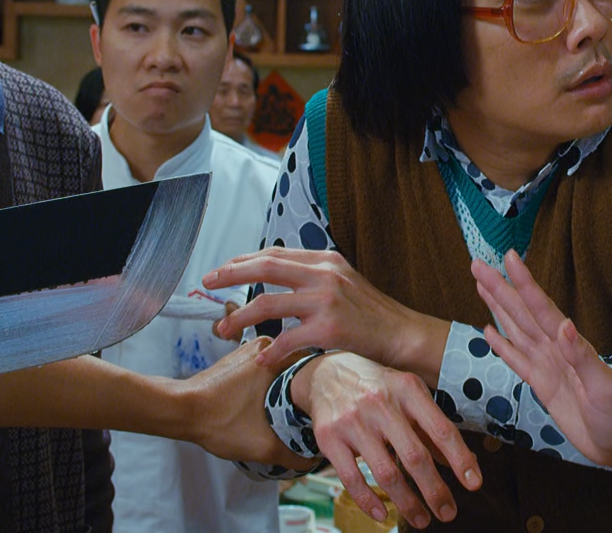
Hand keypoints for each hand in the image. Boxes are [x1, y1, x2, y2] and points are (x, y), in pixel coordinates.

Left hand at [182, 337, 315, 471]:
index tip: (326, 410)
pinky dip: (269, 389)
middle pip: (298, 370)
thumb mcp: (263, 446)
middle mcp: (263, 345)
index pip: (315, 368)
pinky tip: (269, 408)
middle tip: (311, 417)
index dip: (323, 392)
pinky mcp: (236, 361)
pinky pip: (264, 373)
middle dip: (304, 394)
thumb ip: (293, 456)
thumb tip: (311, 462)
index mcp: (274, 356)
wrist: (179, 412)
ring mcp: (248, 351)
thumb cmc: (218, 421)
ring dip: (285, 392)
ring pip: (280, 372)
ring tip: (291, 414)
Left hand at [207, 248, 447, 381]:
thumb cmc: (372, 315)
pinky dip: (270, 350)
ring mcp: (325, 301)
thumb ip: (313, 277)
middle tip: (208, 284)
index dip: (242, 260)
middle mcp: (323, 274)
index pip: (273, 254)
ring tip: (221, 331)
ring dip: (238, 318)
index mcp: (325, 261)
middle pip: (264, 267)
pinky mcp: (328, 329)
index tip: (221, 270)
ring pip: (267, 304)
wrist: (404, 335)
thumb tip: (277, 277)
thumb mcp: (344, 282)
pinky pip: (286, 340)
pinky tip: (260, 358)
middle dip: (230, 275)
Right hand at [292, 352, 481, 528]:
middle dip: (435, 491)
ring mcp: (353, 421)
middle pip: (415, 456)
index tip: (474, 484)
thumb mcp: (408, 395)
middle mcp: (381, 403)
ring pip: (386, 472)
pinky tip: (383, 514)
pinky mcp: (329, 438)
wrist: (326, 372)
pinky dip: (368, 500)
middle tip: (448, 513)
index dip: (460, 459)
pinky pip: (352, 478)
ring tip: (422, 520)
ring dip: (407, 503)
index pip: (441, 430)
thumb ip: (432, 427)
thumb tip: (465, 463)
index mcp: (408, 389)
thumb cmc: (378, 388)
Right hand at [471, 250, 611, 467]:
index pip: (542, 308)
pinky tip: (489, 332)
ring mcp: (548, 365)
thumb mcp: (603, 388)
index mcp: (570, 345)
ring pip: (516, 330)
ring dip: (498, 308)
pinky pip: (517, 360)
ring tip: (481, 285)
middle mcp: (556, 349)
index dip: (525, 284)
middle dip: (501, 288)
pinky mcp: (542, 384)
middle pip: (522, 313)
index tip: (509, 258)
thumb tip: (563, 325)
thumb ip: (582, 356)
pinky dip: (502, 345)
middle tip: (478, 264)